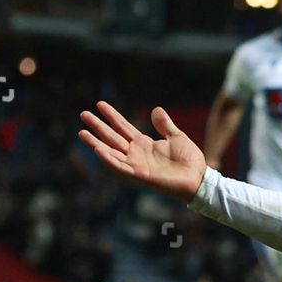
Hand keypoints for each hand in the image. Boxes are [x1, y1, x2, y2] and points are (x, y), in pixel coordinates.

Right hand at [79, 101, 204, 201]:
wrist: (199, 177)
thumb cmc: (190, 160)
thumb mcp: (177, 137)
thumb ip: (165, 125)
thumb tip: (156, 109)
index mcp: (144, 143)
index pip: (123, 127)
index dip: (112, 116)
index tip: (100, 104)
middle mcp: (136, 153)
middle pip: (112, 137)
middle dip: (98, 126)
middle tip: (83, 114)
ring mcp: (136, 164)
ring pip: (111, 151)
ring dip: (96, 143)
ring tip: (82, 132)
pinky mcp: (139, 175)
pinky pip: (120, 167)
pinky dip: (109, 159)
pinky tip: (98, 149)